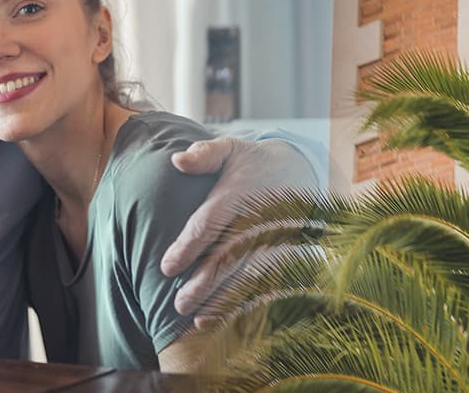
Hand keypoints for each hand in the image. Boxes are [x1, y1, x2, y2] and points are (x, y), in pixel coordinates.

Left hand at [163, 137, 316, 315]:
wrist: (301, 169)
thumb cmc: (253, 163)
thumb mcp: (231, 148)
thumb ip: (205, 154)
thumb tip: (177, 160)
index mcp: (238, 194)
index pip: (209, 223)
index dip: (188, 246)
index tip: (167, 267)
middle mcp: (257, 220)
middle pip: (229, 255)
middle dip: (205, 283)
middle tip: (180, 304)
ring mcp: (275, 239)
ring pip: (249, 275)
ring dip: (226, 300)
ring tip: (200, 320)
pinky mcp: (286, 253)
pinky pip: (269, 282)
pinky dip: (250, 304)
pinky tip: (229, 320)